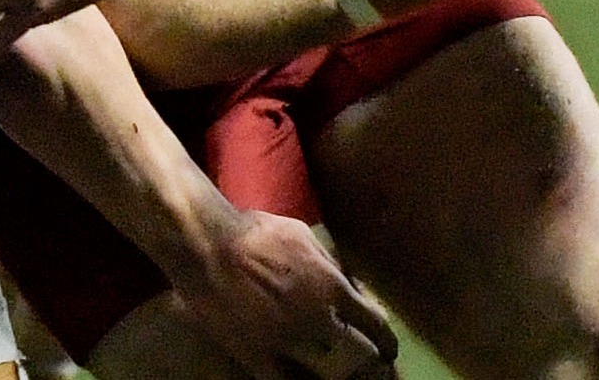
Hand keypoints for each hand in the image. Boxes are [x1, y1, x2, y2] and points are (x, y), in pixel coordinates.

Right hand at [170, 209, 399, 379]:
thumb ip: (329, 263)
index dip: (385, 339)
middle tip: (373, 368)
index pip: (372, 322)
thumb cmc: (256, 233)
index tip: (389, 349)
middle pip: (358, 353)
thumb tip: (349, 282)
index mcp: (332, 287)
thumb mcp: (303, 236)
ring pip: (328, 374)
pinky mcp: (258, 357)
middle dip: (369, 362)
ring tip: (346, 379)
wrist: (209, 248)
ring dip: (341, 377)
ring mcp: (287, 342)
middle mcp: (317, 319)